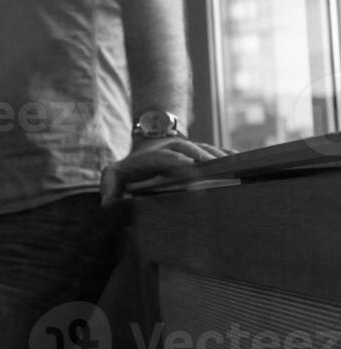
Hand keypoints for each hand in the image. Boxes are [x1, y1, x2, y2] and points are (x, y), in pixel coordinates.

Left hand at [99, 138, 235, 205]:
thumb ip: (110, 184)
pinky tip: (240, 161)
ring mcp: (189, 148)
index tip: (188, 167)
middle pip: (188, 148)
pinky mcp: (201, 150)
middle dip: (200, 156)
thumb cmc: (132, 166)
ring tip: (230, 167)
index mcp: (153, 156)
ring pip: (204, 147)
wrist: (149, 145)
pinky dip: (228, 154)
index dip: (176, 161)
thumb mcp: (116, 173)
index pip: (164, 157)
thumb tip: (107, 203)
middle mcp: (172, 148)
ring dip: (216, 156)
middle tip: (213, 168)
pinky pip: (217, 150)